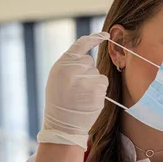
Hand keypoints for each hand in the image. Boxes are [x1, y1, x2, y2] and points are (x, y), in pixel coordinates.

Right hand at [36, 33, 108, 149]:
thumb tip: (86, 58)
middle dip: (86, 72)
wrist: (62, 126)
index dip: (94, 38)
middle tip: (75, 89)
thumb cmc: (59, 103)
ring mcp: (86, 78)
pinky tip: (88, 100)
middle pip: (88, 62)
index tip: (105, 35)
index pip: (80, 45)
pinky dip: (98, 90)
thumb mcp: (58, 79)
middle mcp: (73, 69)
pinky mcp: (97, 88)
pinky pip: (103, 83)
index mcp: (61, 65)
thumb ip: (70, 66)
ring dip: (92, 83)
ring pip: (97, 73)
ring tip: (81, 97)